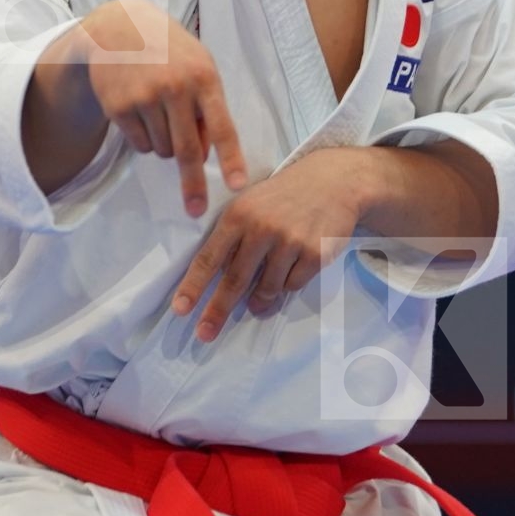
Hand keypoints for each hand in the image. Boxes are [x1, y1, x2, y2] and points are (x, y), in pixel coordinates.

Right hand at [79, 0, 247, 216]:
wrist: (118, 27)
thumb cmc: (170, 52)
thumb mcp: (198, 67)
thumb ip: (207, 107)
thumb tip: (204, 155)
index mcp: (204, 78)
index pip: (222, 126)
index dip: (231, 158)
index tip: (238, 185)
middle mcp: (175, 88)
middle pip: (188, 151)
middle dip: (193, 185)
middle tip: (196, 209)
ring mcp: (145, 98)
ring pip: (163, 150)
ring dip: (166, 145)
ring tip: (161, 113)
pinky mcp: (118, 107)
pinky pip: (140, 146)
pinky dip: (144, 139)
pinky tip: (140, 111)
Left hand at [169, 147, 368, 341]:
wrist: (334, 182)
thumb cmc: (283, 196)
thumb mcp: (250, 204)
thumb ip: (233, 237)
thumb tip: (218, 278)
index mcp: (239, 215)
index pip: (209, 257)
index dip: (193, 286)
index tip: (180, 310)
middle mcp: (262, 228)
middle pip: (234, 280)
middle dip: (217, 310)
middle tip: (205, 333)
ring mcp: (290, 242)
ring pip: (266, 289)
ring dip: (259, 301)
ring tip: (258, 303)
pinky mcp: (314, 254)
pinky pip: (292, 285)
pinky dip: (287, 285)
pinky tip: (290, 269)